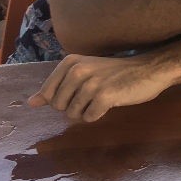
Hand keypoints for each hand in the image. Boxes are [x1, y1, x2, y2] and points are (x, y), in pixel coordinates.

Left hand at [29, 53, 175, 121]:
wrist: (148, 69)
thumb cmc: (115, 73)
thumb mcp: (84, 74)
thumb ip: (56, 87)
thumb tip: (31, 103)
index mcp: (70, 62)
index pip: (48, 95)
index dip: (63, 100)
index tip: (81, 91)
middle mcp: (78, 70)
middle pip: (59, 107)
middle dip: (74, 107)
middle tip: (93, 95)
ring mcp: (91, 83)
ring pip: (73, 114)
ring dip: (87, 112)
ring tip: (102, 99)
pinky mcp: (105, 96)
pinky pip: (89, 118)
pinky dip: (98, 115)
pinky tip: (110, 103)